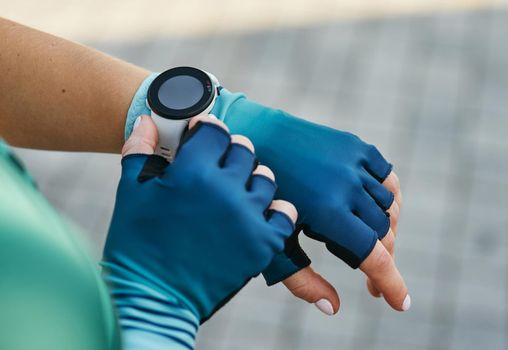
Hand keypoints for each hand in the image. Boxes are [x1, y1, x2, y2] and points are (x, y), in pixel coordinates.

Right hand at [102, 115, 296, 347]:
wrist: (153, 299)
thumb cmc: (136, 245)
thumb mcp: (131, 192)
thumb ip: (141, 149)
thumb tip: (147, 120)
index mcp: (194, 171)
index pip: (215, 131)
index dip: (207, 130)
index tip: (203, 136)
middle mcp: (226, 189)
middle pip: (243, 150)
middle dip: (229, 153)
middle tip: (217, 165)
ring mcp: (248, 217)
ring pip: (266, 178)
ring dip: (253, 179)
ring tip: (238, 190)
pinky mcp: (262, 244)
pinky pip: (285, 215)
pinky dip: (277, 210)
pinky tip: (261, 213)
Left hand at [210, 90, 408, 313]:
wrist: (251, 139)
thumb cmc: (257, 198)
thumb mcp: (272, 242)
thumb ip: (301, 280)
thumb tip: (334, 308)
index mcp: (327, 211)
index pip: (373, 255)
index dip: (390, 283)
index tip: (402, 303)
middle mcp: (347, 185)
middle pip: (382, 234)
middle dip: (380, 259)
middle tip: (366, 275)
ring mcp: (353, 161)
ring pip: (389, 207)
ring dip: (384, 230)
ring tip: (364, 241)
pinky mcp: (354, 145)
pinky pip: (387, 177)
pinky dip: (388, 197)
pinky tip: (372, 208)